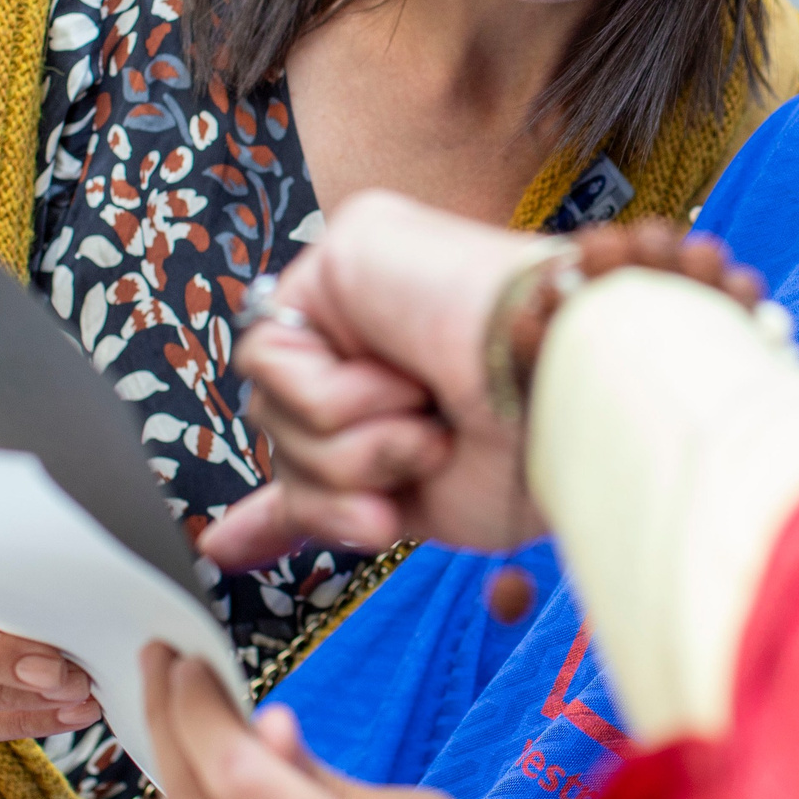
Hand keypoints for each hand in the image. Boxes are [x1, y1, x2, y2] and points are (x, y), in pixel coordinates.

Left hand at [216, 197, 765, 558]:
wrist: (579, 400)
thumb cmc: (535, 451)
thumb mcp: (412, 496)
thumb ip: (318, 502)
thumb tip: (219, 547)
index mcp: (407, 385)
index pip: (311, 434)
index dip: (281, 497)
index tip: (232, 547)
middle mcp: (381, 332)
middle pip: (281, 437)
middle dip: (341, 480)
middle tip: (427, 459)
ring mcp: (363, 286)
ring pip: (270, 409)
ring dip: (352, 447)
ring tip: (430, 424)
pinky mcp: (346, 251)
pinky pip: (271, 360)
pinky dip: (336, 399)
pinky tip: (406, 384)